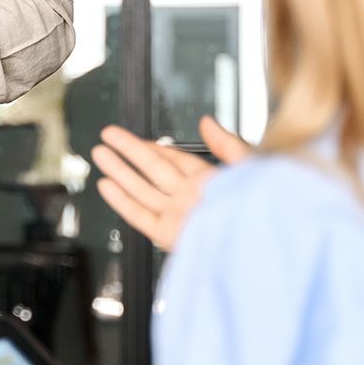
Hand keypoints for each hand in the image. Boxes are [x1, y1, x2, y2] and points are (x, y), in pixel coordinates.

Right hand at [92, 115, 248, 250]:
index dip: (152, 145)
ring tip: (100, 154)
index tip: (132, 136)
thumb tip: (207, 122)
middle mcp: (191, 197)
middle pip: (152, 170)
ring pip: (142, 189)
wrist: (260, 243)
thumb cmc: (263, 207)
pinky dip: (122, 201)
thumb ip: (227, 144)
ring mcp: (178, 216)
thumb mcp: (250, 166)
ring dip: (120, 171)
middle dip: (128, 151)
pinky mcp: (170, 235)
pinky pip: (141, 215)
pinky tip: (107, 186)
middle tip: (108, 135)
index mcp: (210, 181)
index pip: (174, 159)